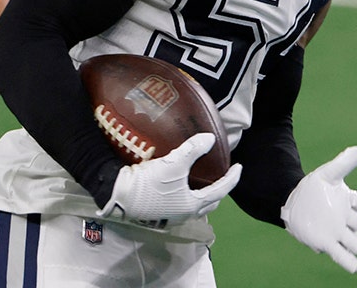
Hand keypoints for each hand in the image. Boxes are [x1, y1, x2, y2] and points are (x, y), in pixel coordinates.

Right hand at [98, 133, 241, 224]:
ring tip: (201, 180)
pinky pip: (179, 205)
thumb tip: (210, 138)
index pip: (220, 191)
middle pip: (208, 203)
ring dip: (201, 195)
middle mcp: (183, 214)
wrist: (117, 195)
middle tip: (221, 176)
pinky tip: (178, 186)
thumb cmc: (148, 183)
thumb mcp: (173, 163)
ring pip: (193, 206)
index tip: (239, 166)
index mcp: (192, 205)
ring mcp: (169, 217)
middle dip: (218, 191)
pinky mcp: (157, 214)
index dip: (232, 178)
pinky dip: (185, 195)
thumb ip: (193, 150)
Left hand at [281, 145, 356, 273]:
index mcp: (349, 200)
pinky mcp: (328, 244)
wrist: (296, 205)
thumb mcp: (327, 174)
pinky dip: (349, 262)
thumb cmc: (315, 188)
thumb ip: (343, 163)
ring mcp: (339, 233)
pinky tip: (356, 267)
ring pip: (356, 243)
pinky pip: (341, 255)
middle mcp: (348, 219)